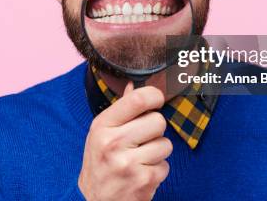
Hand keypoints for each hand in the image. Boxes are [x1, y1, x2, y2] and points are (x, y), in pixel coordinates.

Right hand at [78, 82, 171, 200]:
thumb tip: (133, 85)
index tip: (157, 100)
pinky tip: (141, 173)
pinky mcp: (143, 181)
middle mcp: (113, 143)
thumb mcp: (101, 134)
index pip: (137, 99)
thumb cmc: (100, 163)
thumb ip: (120, 110)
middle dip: (155, 130)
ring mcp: (129, 163)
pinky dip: (157, 170)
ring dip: (158, 152)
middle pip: (158, 121)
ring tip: (140, 158)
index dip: (154, 96)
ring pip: (166, 144)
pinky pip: (166, 166)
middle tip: (142, 139)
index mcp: (102, 126)